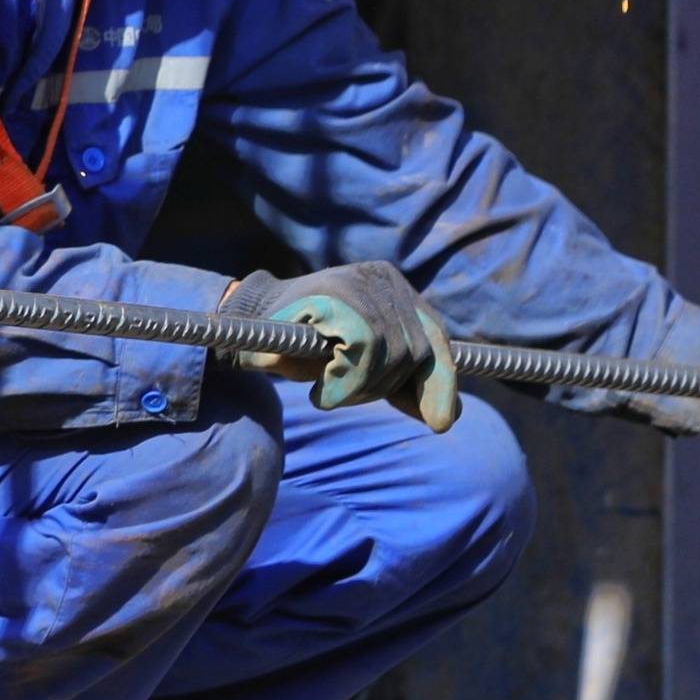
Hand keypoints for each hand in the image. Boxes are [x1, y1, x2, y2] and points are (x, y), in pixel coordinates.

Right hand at [221, 261, 458, 430]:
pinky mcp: (333, 294)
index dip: (440, 383)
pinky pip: (362, 348)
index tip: (439, 422)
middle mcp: (382, 277)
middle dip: (384, 388)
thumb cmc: (308, 351)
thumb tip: (450, 418)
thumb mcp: (367, 369)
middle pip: (415, 351)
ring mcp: (357, 281)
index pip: (436, 340)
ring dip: (360, 389)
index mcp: (396, 289)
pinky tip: (322, 390)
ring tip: (330, 392)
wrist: (249, 332)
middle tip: (345, 395)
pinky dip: (344, 381)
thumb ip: (404, 384)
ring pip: (390, 352)